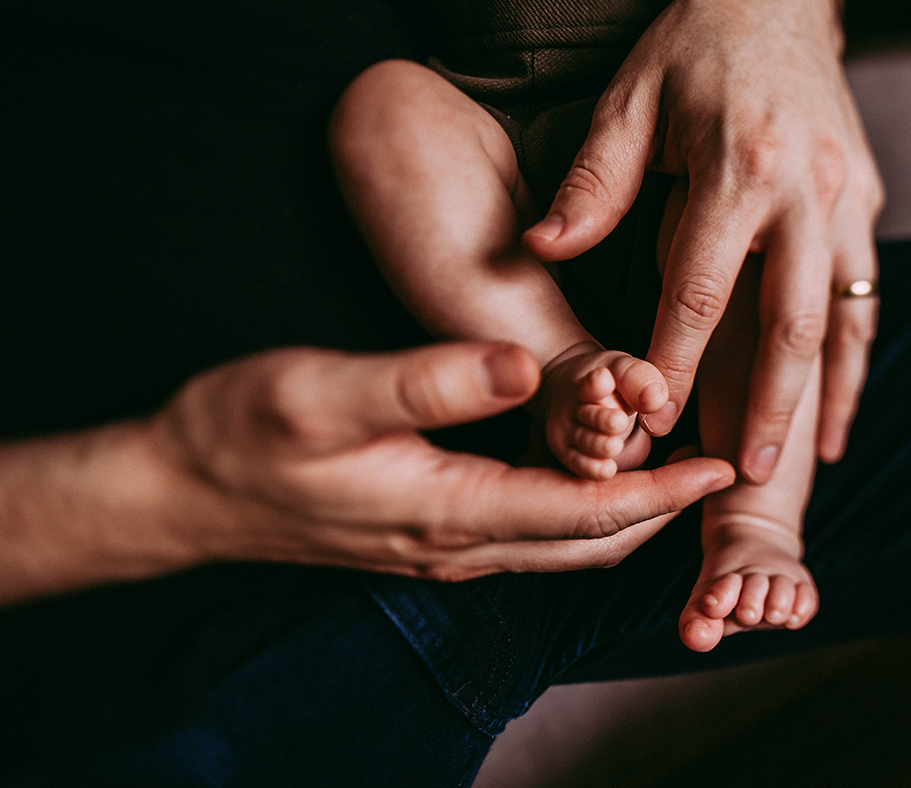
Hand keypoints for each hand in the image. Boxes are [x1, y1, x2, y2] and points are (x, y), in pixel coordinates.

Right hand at [0, 341, 733, 604]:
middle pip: (589, 544)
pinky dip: (580, 512)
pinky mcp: (430, 535)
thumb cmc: (244, 433)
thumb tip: (517, 365)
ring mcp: (444, 548)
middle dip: (661, 512)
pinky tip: (592, 474)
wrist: (181, 491)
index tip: (719, 465)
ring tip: (675, 468)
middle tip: (718, 466)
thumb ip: (425, 378)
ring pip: (564, 547)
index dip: (660, 492)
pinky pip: (530, 537)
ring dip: (625, 515)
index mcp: (447, 510)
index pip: (584, 513)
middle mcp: (458, 544)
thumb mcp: (324, 391)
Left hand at [522, 0, 884, 481]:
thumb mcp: (630, 100)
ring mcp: (845, 197)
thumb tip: (543, 248)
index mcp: (739, 168)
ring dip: (820, 396)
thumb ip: (593, 181)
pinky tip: (837, 411)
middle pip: (787, 320)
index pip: (699, 288)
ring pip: (840, 317)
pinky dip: (855, 360)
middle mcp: (803, 191)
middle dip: (765, 403)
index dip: (675, 361)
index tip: (654, 420)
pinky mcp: (866, 199)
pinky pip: (866, 295)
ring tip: (799, 463)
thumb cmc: (693, 46)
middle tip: (744, 472)